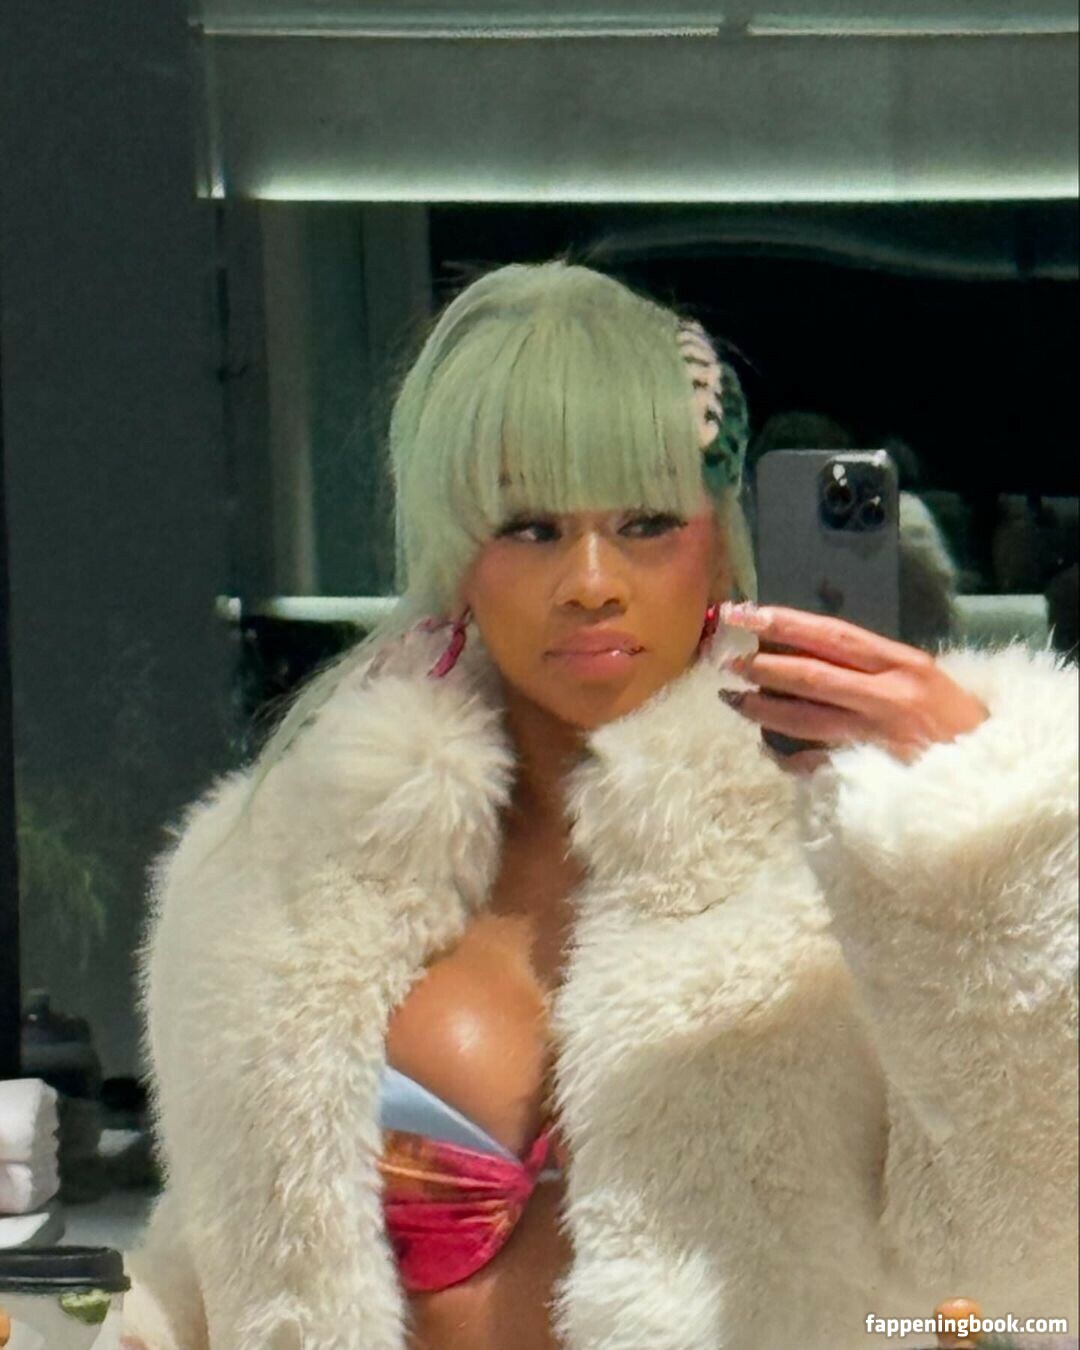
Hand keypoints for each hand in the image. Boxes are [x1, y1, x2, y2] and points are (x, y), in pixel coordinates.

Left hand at [719, 602, 988, 774]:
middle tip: (727, 660)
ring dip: (762, 709)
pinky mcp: (870, 773)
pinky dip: (786, 756)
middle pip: (812, 676)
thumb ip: (871, 666)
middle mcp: (889, 696)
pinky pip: (814, 762)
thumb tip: (810, 650)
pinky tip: (767, 747)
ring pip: (805, 719)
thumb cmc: (952, 721)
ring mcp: (877, 737)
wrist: (992, 772)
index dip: (786, 623)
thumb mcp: (921, 679)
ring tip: (732, 700)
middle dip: (764, 666)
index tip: (748, 613)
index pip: (833, 636)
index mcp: (902, 664)